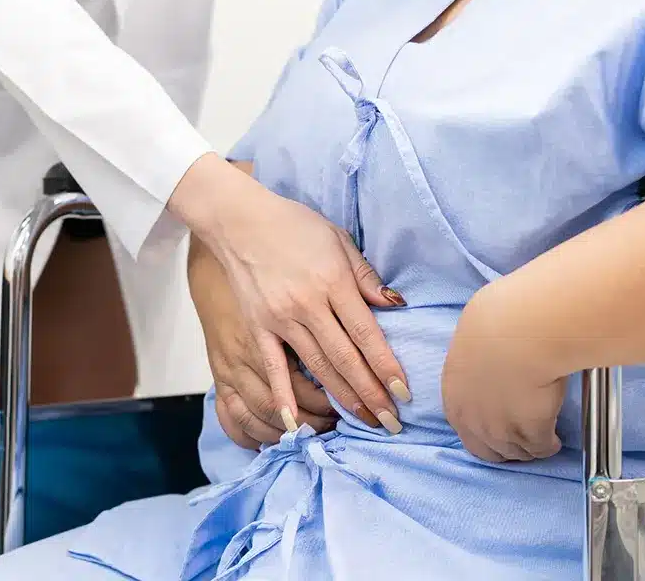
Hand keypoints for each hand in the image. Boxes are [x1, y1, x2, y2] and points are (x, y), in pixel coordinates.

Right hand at [170, 156, 409, 434]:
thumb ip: (366, 275)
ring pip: (317, 367)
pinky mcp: (258, 327)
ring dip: (343, 399)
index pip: (366, 333)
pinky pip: (273, 368)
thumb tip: (395, 304)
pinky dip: (285, 396)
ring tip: (364, 422)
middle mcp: (308, 304)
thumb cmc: (294, 226)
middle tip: (392, 423)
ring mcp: (280, 319)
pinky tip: (296, 422)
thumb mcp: (338, 239)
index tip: (404, 394)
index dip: (386, 367)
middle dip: (371, 394)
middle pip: (345, 358)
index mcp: (333, 281)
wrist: (240, 220)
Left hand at [442, 298, 566, 461]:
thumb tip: (488, 360)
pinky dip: (548, 445)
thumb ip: (475, 362)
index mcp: (454, 396)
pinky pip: (540, 448)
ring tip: (539, 441)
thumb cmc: (496, 323)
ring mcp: (500, 430)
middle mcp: (472, 419)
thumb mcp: (472, 342)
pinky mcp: (530, 433)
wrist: (520, 331)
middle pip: (489, 450)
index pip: (465, 429)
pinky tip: (554, 438)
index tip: (498, 425)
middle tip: (520, 439)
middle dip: (504, 448)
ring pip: (515, 453)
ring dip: (527, 449)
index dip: (483, 431)